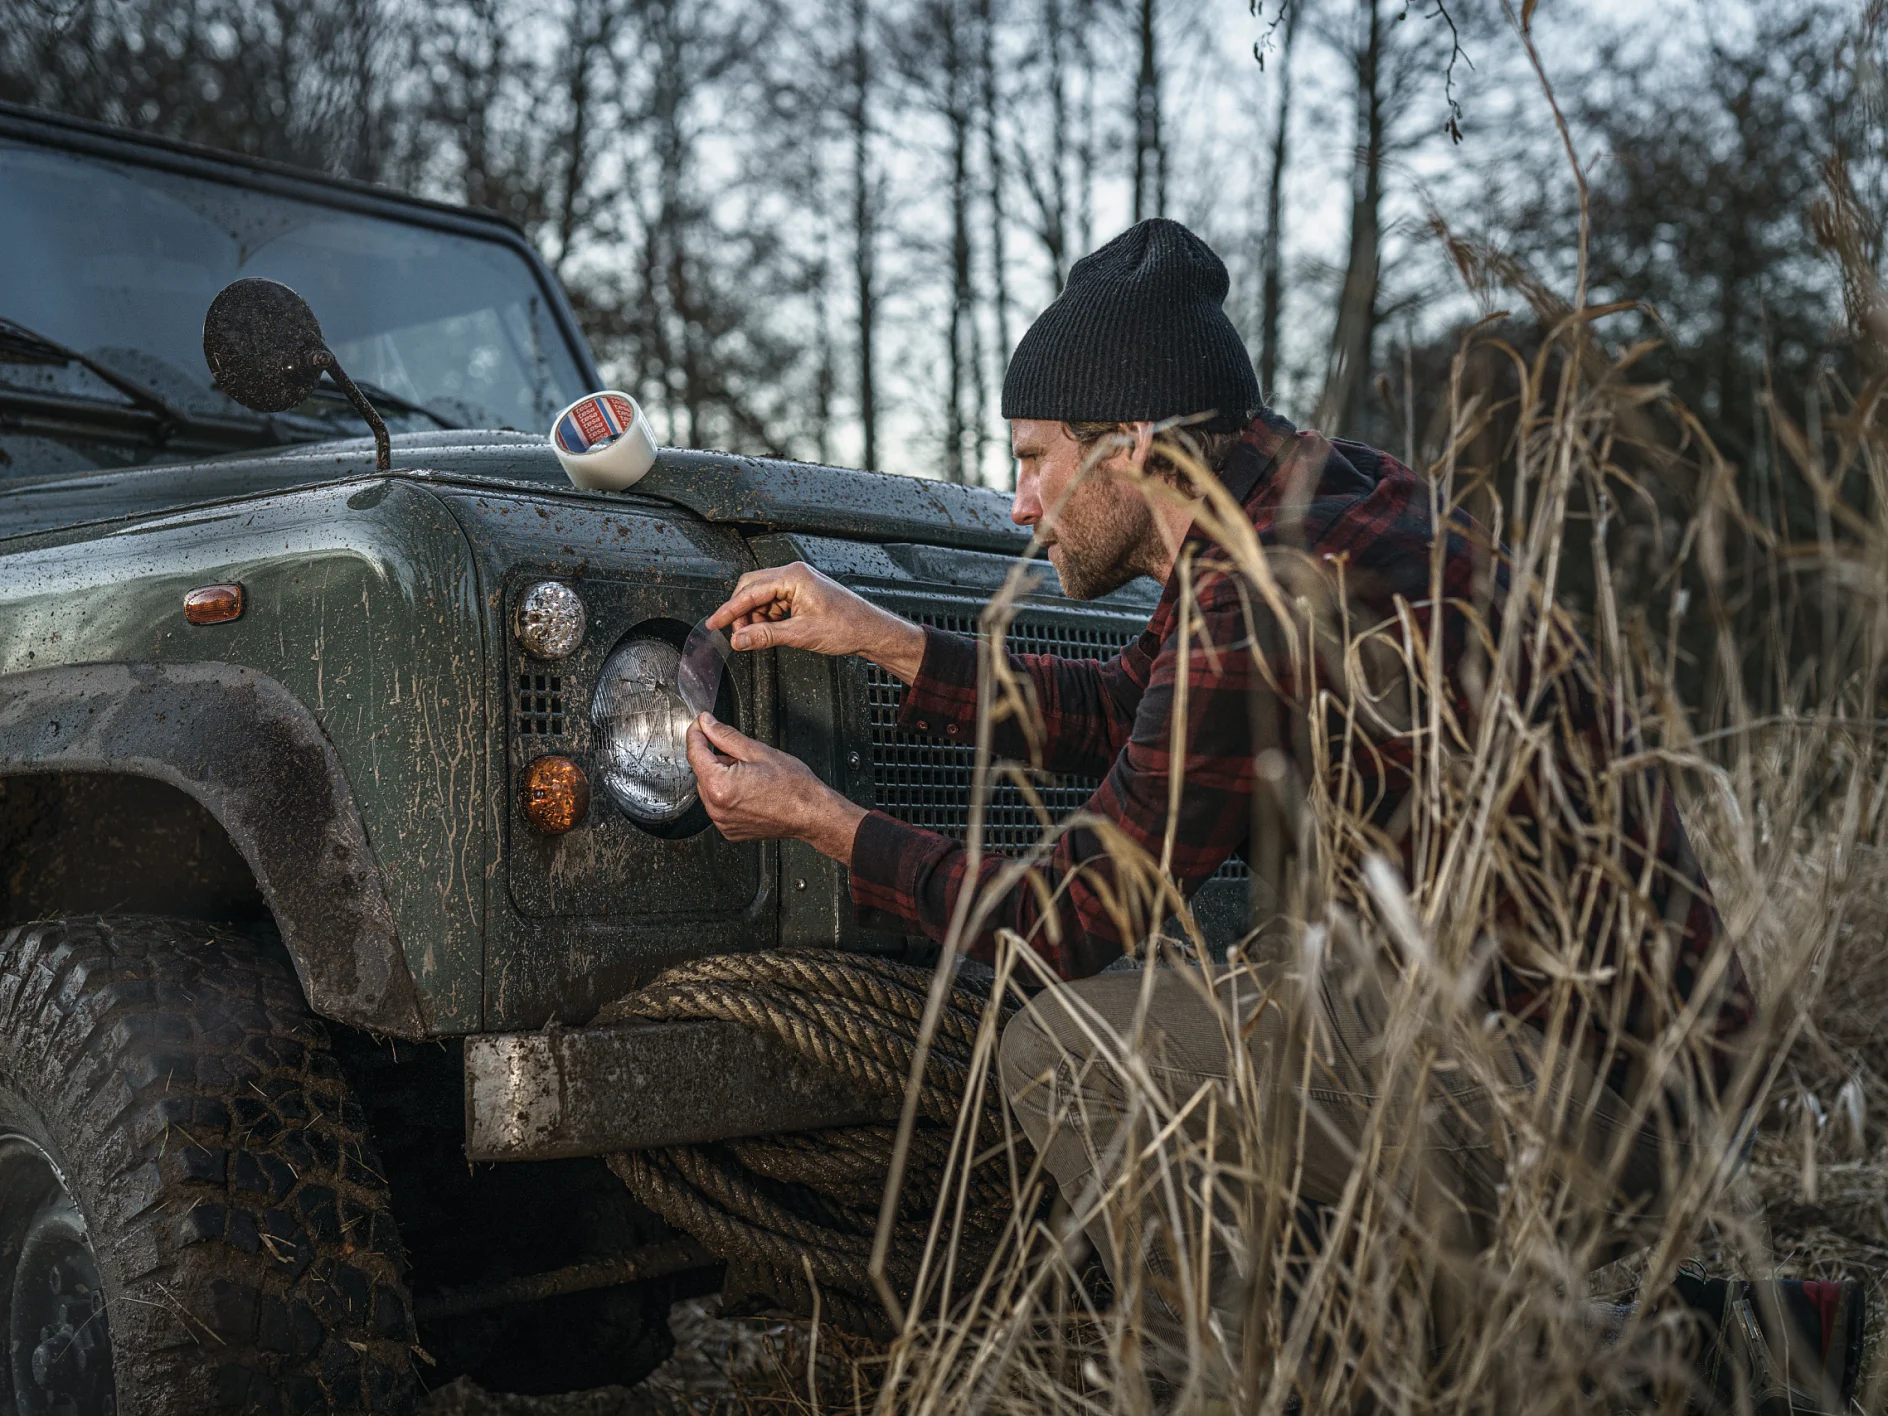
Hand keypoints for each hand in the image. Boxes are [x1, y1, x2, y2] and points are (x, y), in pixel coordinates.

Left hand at [685, 712, 866, 862]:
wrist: (811, 813)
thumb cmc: (793, 786)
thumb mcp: (758, 751)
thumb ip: (725, 736)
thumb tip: (707, 724)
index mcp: (720, 786)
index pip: (695, 753)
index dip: (697, 734)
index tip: (700, 725)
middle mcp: (717, 808)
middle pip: (703, 772)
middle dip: (717, 759)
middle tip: (744, 756)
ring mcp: (723, 822)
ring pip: (710, 789)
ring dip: (722, 778)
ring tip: (752, 777)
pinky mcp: (730, 830)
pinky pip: (720, 806)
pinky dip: (729, 796)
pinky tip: (750, 792)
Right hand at [708, 562, 925, 682]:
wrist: (870, 630)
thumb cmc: (846, 626)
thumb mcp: (800, 634)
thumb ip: (765, 635)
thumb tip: (739, 639)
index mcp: (793, 577)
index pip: (749, 591)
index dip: (728, 610)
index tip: (714, 623)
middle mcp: (794, 574)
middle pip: (752, 589)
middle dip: (741, 612)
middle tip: (737, 634)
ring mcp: (798, 583)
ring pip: (762, 597)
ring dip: (755, 617)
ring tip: (758, 637)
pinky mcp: (801, 592)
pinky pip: (774, 602)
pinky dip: (768, 618)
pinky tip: (770, 631)